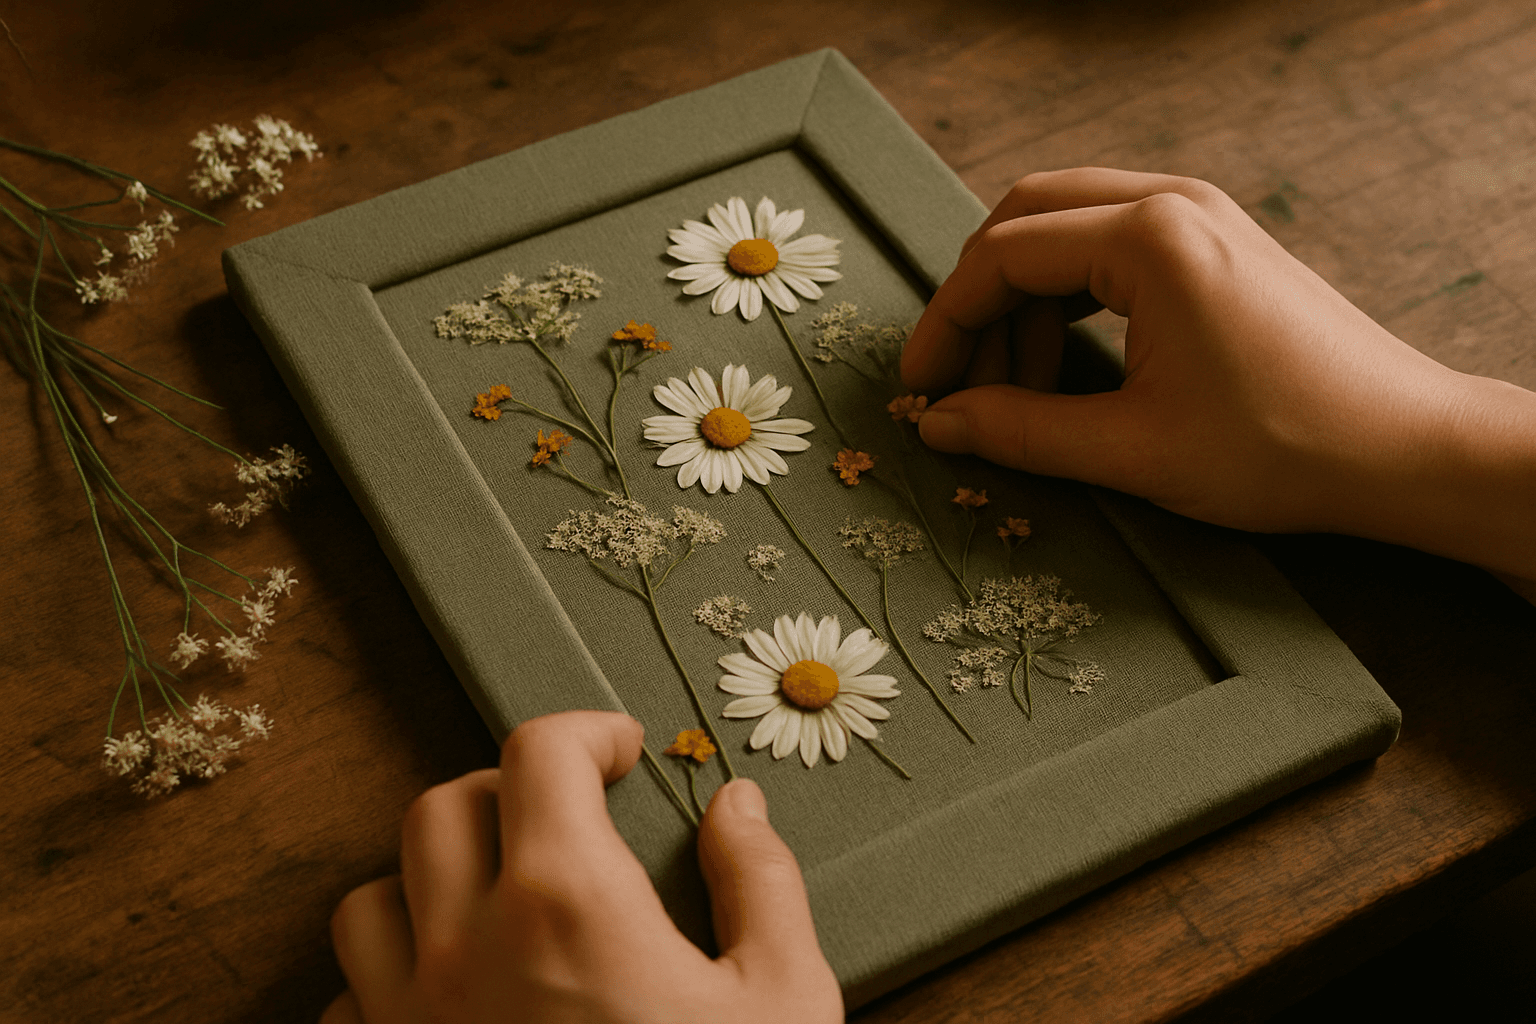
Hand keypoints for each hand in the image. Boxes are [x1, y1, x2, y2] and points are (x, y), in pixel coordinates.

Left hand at [323, 710, 841, 1023]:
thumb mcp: (784, 1001)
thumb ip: (761, 886)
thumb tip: (737, 806)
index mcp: (567, 904)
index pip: (539, 753)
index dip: (586, 730)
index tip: (623, 750)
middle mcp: (466, 950)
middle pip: (443, 806)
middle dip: (509, 792)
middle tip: (568, 819)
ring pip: (372, 899)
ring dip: (431, 880)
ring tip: (498, 902)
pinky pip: (348, 1003)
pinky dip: (389, 980)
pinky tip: (454, 1000)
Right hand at [901, 167, 1535, 584]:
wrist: (1404, 449)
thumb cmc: (1282, 447)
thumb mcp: (1131, 450)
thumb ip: (1019, 431)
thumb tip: (938, 423)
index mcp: (1148, 239)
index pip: (1003, 257)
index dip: (946, 324)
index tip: (919, 386)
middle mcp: (1172, 203)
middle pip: (1025, 219)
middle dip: (979, 303)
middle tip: (959, 382)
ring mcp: (1201, 215)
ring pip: (1066, 229)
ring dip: (1024, 304)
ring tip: (1018, 392)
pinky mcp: (1218, 242)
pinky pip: (1111, 246)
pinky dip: (1070, 298)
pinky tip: (1067, 367)